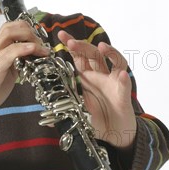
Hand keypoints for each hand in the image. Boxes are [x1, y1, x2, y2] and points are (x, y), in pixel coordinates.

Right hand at [0, 20, 49, 129]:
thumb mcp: (8, 72)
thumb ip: (17, 62)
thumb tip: (32, 56)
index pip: (9, 27)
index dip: (26, 28)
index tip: (39, 39)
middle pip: (10, 27)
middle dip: (29, 31)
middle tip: (42, 44)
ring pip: (9, 34)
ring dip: (30, 38)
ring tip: (41, 49)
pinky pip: (9, 53)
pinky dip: (23, 49)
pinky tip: (33, 51)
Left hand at [58, 30, 135, 147]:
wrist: (111, 134)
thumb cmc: (94, 119)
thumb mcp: (75, 107)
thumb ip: (63, 101)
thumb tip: (44, 101)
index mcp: (86, 77)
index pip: (78, 56)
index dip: (71, 45)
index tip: (61, 35)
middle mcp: (100, 75)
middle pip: (94, 54)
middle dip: (83, 46)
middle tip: (71, 43)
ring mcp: (113, 82)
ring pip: (115, 61)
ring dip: (110, 52)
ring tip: (102, 47)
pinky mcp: (123, 94)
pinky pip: (125, 84)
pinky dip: (124, 79)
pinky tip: (122, 75)